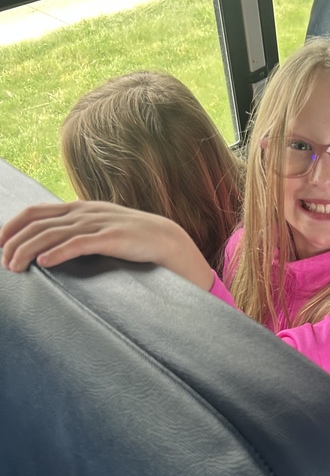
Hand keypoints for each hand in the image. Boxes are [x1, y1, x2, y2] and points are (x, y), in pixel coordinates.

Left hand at [0, 201, 214, 289]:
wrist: (167, 240)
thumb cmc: (132, 239)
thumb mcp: (100, 229)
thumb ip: (77, 232)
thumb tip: (50, 247)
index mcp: (79, 209)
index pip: (35, 212)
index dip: (12, 226)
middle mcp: (84, 213)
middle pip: (38, 223)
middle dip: (14, 242)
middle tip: (3, 262)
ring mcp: (98, 223)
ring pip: (53, 234)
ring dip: (28, 250)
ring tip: (14, 266)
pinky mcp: (112, 238)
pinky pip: (79, 243)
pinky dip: (59, 252)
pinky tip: (45, 263)